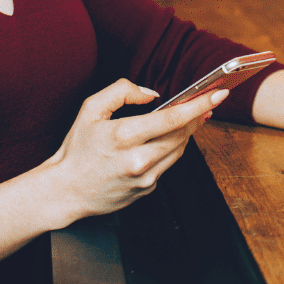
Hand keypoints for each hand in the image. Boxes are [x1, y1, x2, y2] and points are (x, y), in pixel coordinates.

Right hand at [46, 79, 226, 223]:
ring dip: (187, 132)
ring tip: (190, 117)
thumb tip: (152, 94)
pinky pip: (167, 164)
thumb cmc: (77, 149)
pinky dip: (170, 149)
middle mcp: (138, 160)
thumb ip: (122, 92)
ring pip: (179, 150)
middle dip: (198, 116)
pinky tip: (165, 139)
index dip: (199, 104)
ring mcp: (145, 178)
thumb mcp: (90, 109)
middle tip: (208, 102)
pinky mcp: (147, 189)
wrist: (65, 191)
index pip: (173, 118)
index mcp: (124, 136)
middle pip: (182, 134)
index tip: (218, 94)